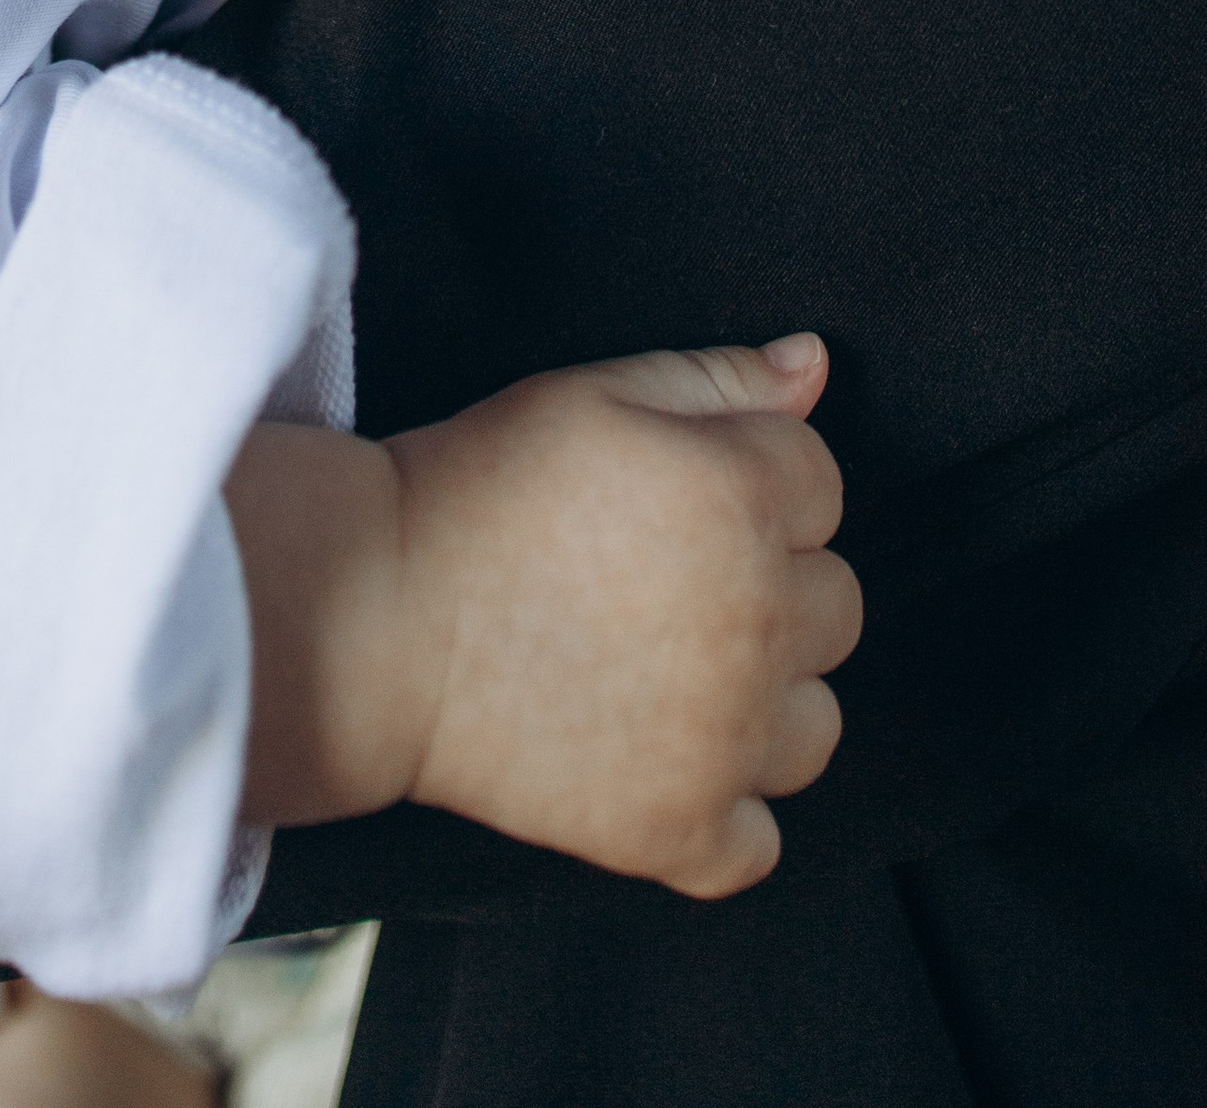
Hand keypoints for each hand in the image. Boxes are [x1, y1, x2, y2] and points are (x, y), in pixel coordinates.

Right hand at [231, 337, 857, 898]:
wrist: (370, 618)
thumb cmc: (477, 490)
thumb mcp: (596, 393)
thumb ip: (721, 378)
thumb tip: (815, 364)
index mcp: (743, 500)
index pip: (823, 486)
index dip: (750, 481)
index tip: (678, 499)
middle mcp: (757, 621)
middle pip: (836, 605)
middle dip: (773, 586)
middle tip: (664, 582)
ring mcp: (724, 738)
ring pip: (816, 726)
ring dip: (765, 702)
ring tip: (668, 674)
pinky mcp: (677, 829)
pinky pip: (759, 843)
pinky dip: (724, 816)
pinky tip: (663, 764)